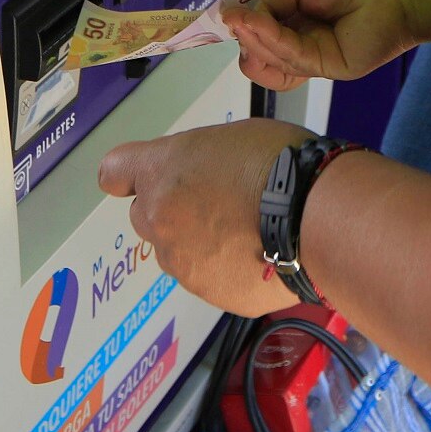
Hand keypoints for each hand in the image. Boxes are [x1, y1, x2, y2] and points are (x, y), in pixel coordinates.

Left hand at [98, 117, 310, 317]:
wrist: (315, 219)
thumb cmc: (280, 164)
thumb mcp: (231, 138)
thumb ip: (197, 161)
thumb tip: (199, 177)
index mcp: (162, 172)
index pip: (114, 172)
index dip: (128, 175)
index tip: (141, 178)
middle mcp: (160, 220)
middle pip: (147, 216)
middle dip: (172, 210)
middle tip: (217, 200)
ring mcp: (183, 263)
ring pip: (179, 251)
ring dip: (201, 242)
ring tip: (249, 229)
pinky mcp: (210, 293)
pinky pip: (210, 278)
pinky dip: (227, 267)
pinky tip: (260, 252)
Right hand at [224, 0, 423, 89]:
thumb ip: (266, 2)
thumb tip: (234, 17)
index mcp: (294, 23)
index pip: (256, 38)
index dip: (241, 29)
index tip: (228, 15)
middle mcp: (301, 45)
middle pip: (257, 56)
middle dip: (244, 37)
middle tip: (237, 19)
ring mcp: (313, 60)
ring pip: (267, 63)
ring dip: (252, 38)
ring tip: (242, 19)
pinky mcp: (327, 69)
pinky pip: (289, 59)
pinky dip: (268, 39)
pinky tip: (256, 23)